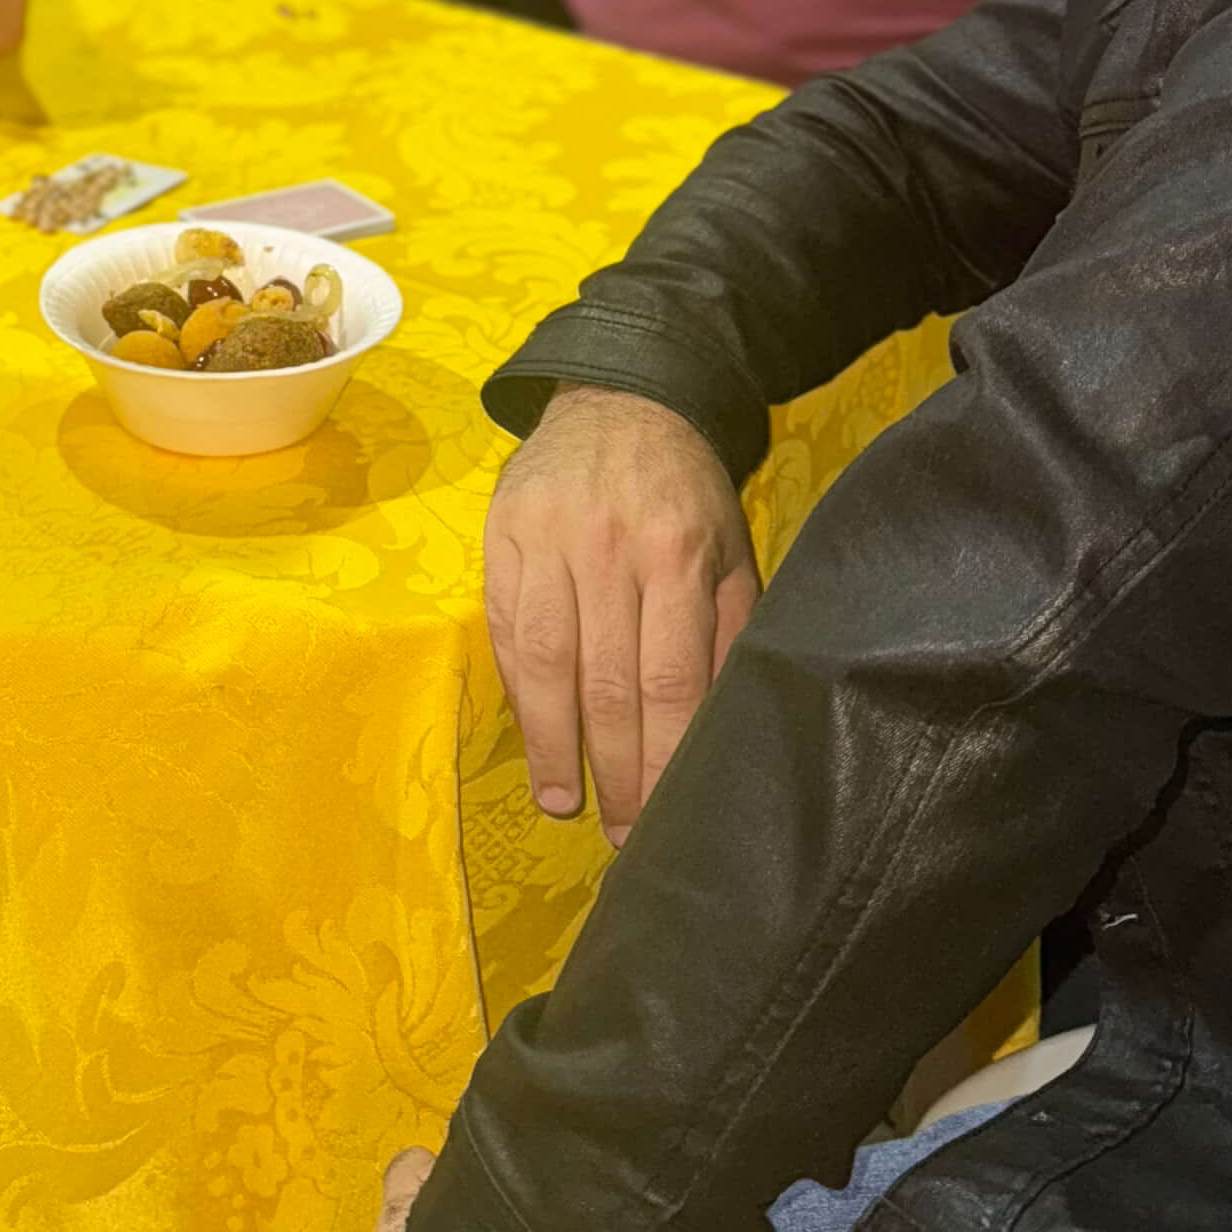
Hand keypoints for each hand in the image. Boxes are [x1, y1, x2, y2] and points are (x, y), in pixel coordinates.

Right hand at [484, 385, 756, 840]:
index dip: (662, 758)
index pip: (668, 681)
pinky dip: (519, 692)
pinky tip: (533, 736)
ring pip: (548, 663)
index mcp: (676, 556)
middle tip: (620, 833)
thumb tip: (721, 730)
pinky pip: (506, 630)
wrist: (622, 398)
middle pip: (607, 684)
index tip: (663, 817)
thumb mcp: (729, 553)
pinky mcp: (502, 536)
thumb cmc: (686, 491)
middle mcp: (608, 550)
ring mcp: (547, 542)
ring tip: (562, 800)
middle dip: (615, 770)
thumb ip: (726, 634)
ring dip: (554, 744)